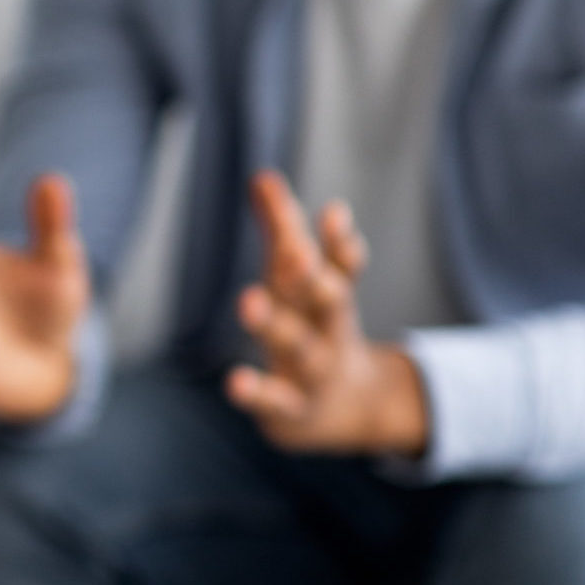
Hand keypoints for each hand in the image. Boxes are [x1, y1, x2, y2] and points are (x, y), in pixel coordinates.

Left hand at [224, 171, 428, 456]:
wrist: (350, 408)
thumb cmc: (315, 328)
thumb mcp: (300, 281)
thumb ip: (283, 229)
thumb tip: (262, 175)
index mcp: (329, 296)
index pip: (335, 263)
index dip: (337, 241)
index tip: (335, 213)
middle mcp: (326, 330)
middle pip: (325, 302)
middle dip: (311, 278)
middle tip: (295, 254)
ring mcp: (312, 371)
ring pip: (299, 348)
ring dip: (276, 326)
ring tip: (248, 301)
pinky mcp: (292, 409)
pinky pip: (276, 401)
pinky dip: (258, 393)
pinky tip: (235, 382)